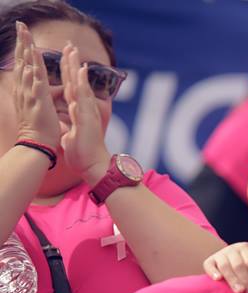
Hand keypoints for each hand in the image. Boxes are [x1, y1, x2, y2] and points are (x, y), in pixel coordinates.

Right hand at [12, 22, 59, 149]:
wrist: (38, 143)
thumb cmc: (42, 127)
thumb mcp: (43, 105)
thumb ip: (47, 93)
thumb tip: (57, 88)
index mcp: (27, 88)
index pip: (25, 64)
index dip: (24, 49)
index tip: (24, 33)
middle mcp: (25, 88)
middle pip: (22, 60)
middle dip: (22, 42)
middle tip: (21, 24)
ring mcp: (30, 92)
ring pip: (27, 66)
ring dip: (26, 48)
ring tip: (24, 31)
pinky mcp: (38, 99)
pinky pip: (36, 80)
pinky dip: (33, 68)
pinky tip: (33, 56)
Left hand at [58, 42, 109, 181]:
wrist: (95, 167)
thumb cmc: (84, 156)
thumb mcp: (72, 138)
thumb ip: (70, 129)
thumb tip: (67, 129)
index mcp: (79, 112)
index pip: (72, 88)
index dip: (68, 73)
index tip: (67, 57)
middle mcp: (85, 109)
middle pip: (77, 82)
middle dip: (72, 63)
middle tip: (70, 45)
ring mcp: (87, 113)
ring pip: (81, 86)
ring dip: (76, 69)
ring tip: (74, 53)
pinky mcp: (87, 118)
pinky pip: (83, 98)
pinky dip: (81, 85)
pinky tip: (79, 74)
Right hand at [204, 242, 247, 292]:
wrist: (235, 262)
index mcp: (246, 248)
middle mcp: (232, 249)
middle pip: (238, 265)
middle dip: (246, 281)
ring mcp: (220, 254)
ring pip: (225, 266)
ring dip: (233, 279)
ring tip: (240, 290)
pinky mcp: (210, 260)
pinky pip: (208, 264)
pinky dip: (212, 271)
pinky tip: (218, 279)